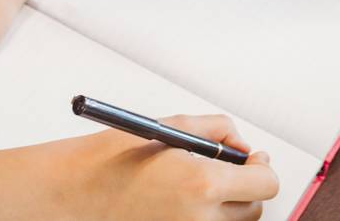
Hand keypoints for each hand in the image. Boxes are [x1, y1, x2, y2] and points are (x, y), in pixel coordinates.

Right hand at [45, 115, 280, 220]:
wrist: (74, 191)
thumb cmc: (112, 158)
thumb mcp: (172, 127)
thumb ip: (217, 131)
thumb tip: (240, 144)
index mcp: (202, 184)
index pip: (265, 183)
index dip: (262, 168)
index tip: (252, 159)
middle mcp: (199, 219)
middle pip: (253, 209)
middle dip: (247, 186)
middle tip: (228, 169)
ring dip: (229, 205)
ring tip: (200, 185)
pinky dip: (206, 218)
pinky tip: (186, 202)